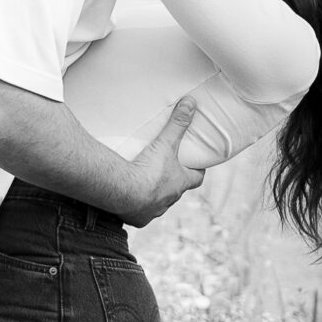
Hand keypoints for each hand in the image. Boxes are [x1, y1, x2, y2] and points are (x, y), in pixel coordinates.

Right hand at [117, 97, 203, 227]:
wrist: (124, 193)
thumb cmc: (148, 170)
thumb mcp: (165, 143)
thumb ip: (177, 123)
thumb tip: (191, 102)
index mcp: (179, 184)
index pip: (196, 178)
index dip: (197, 170)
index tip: (196, 164)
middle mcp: (169, 200)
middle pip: (176, 191)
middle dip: (173, 182)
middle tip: (166, 170)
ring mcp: (153, 211)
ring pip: (158, 204)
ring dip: (154, 195)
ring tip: (144, 184)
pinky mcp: (137, 219)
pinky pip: (139, 214)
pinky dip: (136, 208)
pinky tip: (129, 201)